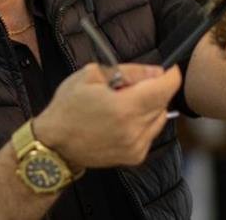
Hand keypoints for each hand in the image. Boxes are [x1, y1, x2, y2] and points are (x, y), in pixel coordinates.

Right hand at [33, 63, 179, 168]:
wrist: (55, 144)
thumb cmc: (68, 106)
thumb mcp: (92, 75)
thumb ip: (129, 71)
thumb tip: (156, 72)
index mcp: (124, 107)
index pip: (166, 88)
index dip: (170, 75)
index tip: (168, 68)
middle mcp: (134, 129)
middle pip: (163, 101)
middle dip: (153, 89)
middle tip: (129, 86)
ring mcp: (136, 146)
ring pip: (160, 117)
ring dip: (149, 106)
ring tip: (123, 104)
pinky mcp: (135, 156)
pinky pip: (150, 132)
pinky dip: (143, 122)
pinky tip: (122, 120)